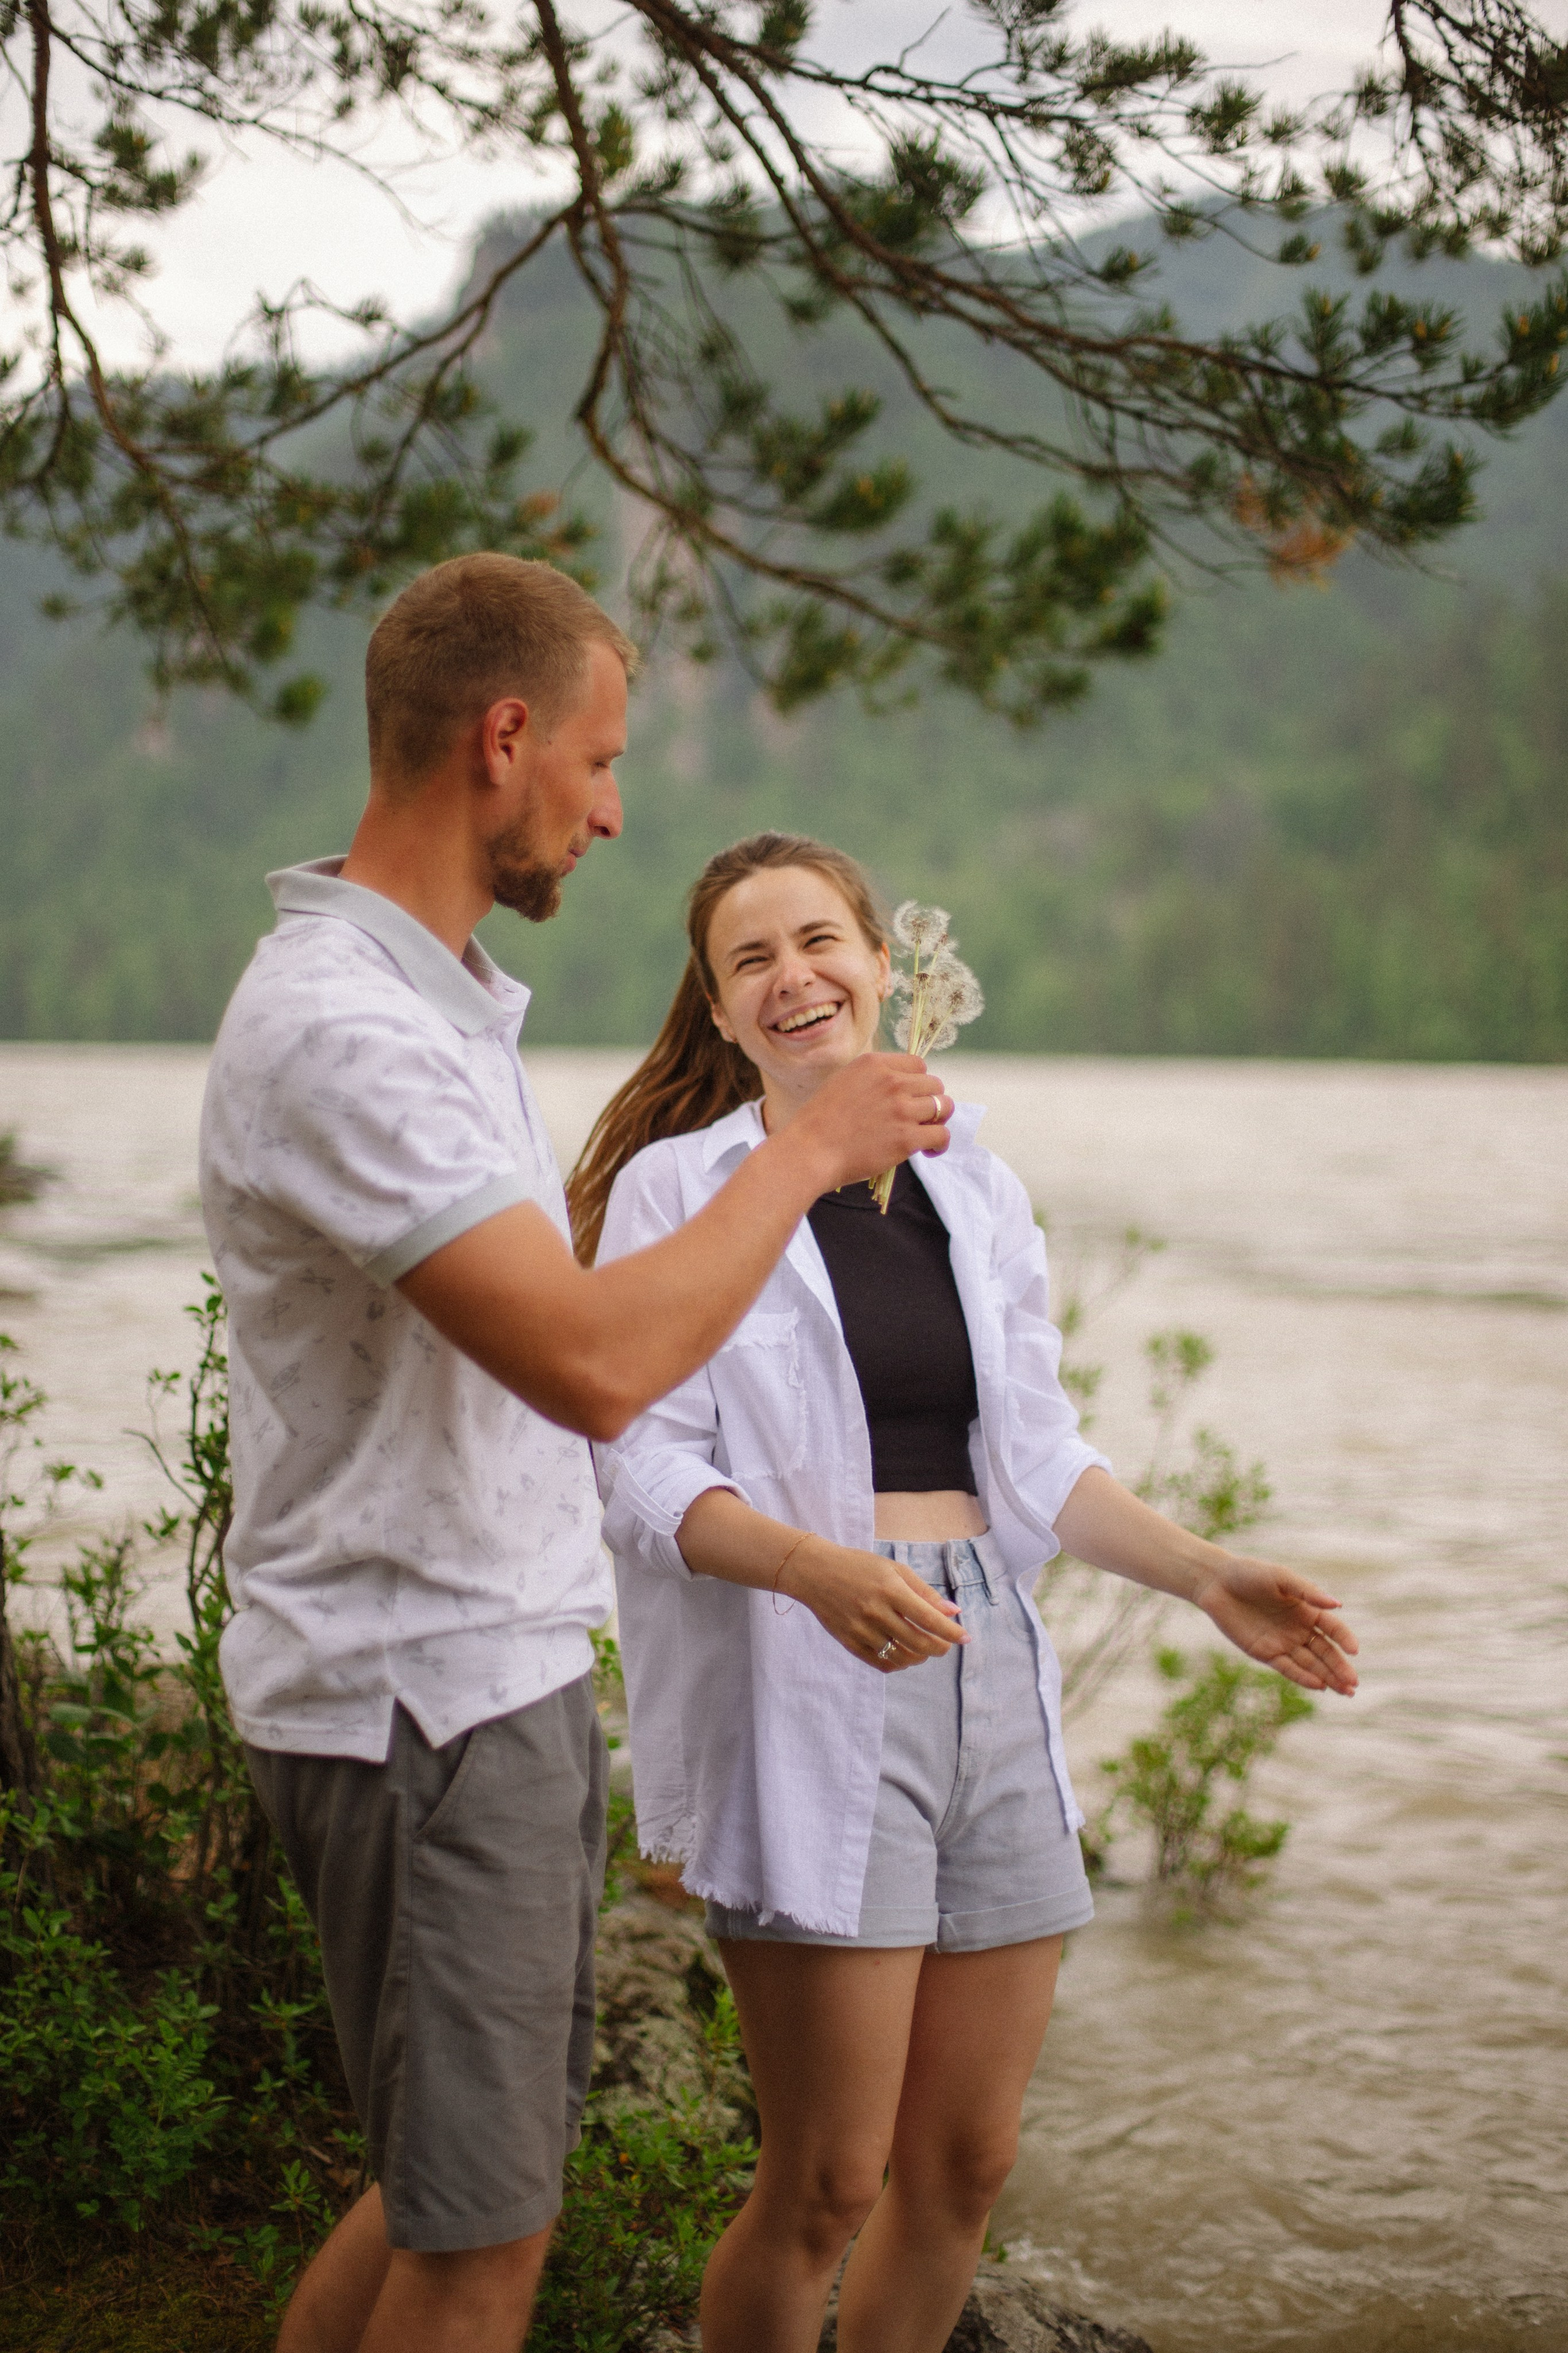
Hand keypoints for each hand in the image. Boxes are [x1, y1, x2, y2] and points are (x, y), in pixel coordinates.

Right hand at [784, 1538, 968, 1674]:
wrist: (815, 1573)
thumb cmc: (859, 1566)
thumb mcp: (894, 1570)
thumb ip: (924, 1592)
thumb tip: (953, 1612)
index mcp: (890, 1590)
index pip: (929, 1619)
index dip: (952, 1632)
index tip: (966, 1637)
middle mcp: (876, 1612)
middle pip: (919, 1642)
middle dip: (940, 1647)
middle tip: (947, 1645)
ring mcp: (862, 1630)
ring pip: (902, 1657)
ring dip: (921, 1657)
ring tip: (925, 1649)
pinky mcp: (850, 1643)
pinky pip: (882, 1663)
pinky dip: (899, 1663)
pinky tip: (905, 1655)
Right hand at [791, 1052, 951, 1191]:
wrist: (810, 1150)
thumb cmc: (818, 1122)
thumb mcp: (843, 1081)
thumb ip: (872, 1079)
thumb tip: (896, 1086)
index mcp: (875, 1064)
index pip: (918, 1063)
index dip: (918, 1082)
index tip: (911, 1096)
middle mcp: (892, 1081)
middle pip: (934, 1084)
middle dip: (929, 1100)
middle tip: (918, 1117)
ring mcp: (901, 1109)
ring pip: (943, 1107)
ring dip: (937, 1120)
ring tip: (925, 1133)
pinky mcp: (907, 1138)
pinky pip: (941, 1135)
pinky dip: (939, 1144)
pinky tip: (929, 1151)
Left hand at [1191, 1555, 1359, 1694]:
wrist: (1217, 1583)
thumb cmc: (1250, 1574)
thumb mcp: (1281, 1578)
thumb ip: (1308, 1592)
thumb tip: (1338, 1604)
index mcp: (1307, 1610)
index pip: (1333, 1628)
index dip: (1344, 1639)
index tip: (1354, 1650)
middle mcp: (1299, 1629)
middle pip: (1325, 1652)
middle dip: (1340, 1668)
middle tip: (1354, 1683)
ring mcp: (1283, 1643)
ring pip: (1310, 1664)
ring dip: (1328, 1678)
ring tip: (1346, 1692)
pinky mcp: (1265, 1653)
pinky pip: (1287, 1668)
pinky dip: (1303, 1677)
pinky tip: (1318, 1685)